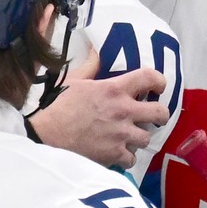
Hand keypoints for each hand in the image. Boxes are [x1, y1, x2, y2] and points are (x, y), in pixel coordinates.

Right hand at [29, 53, 168, 169]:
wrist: (46, 135)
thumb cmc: (58, 106)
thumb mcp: (74, 80)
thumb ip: (91, 66)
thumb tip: (96, 49)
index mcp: (114, 89)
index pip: (149, 78)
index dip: (159, 81)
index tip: (158, 86)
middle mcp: (123, 111)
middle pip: (160, 112)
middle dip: (160, 115)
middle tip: (153, 116)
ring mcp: (121, 135)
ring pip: (146, 138)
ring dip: (139, 137)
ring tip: (130, 136)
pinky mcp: (114, 155)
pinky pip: (132, 159)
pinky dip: (125, 157)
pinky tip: (118, 153)